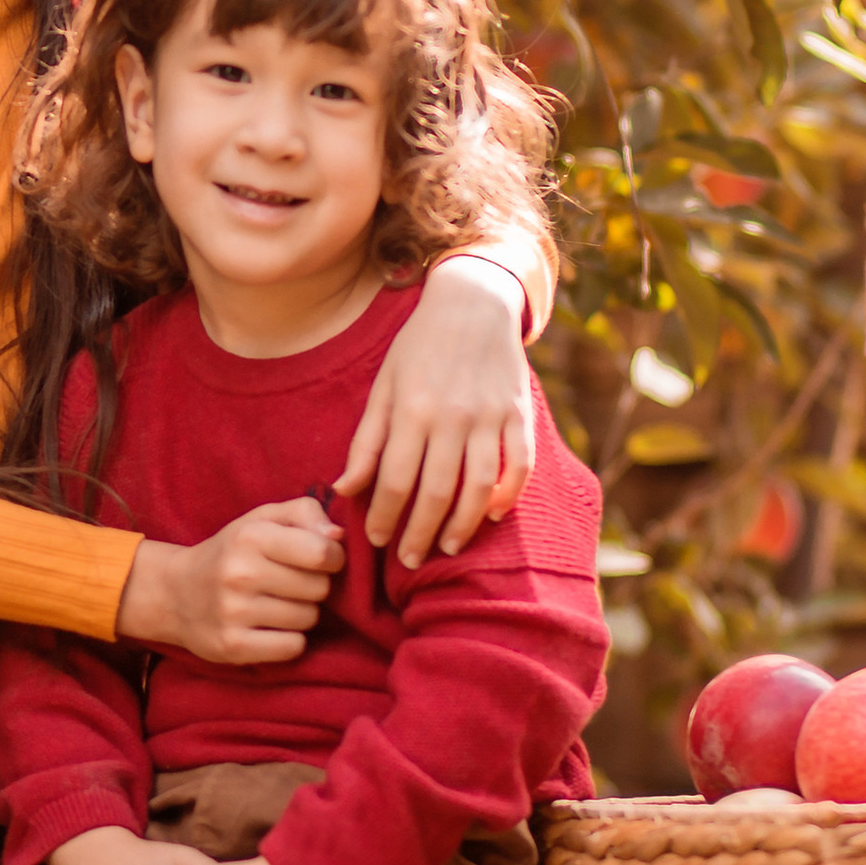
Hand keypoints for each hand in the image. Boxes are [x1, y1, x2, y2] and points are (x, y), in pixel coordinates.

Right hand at [117, 498, 342, 663]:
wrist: (175, 593)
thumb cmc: (232, 552)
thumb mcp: (262, 519)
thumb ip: (305, 513)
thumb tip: (339, 536)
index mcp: (250, 536)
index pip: (322, 553)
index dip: (333, 557)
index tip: (321, 559)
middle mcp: (239, 573)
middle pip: (319, 588)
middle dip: (314, 586)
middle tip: (290, 584)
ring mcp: (233, 612)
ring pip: (308, 618)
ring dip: (301, 613)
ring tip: (276, 604)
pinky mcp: (232, 646)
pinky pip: (293, 647)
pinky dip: (289, 640)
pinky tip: (270, 628)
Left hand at [335, 253, 534, 567]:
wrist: (473, 303)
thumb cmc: (418, 348)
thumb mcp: (383, 386)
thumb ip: (367, 441)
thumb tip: (346, 489)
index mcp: (412, 410)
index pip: (395, 481)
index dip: (385, 517)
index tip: (377, 541)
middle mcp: (453, 417)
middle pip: (437, 492)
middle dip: (419, 533)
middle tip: (409, 561)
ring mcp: (491, 417)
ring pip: (479, 487)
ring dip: (463, 525)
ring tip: (446, 548)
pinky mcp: (519, 415)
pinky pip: (519, 466)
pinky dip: (508, 495)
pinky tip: (491, 515)